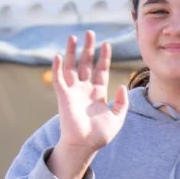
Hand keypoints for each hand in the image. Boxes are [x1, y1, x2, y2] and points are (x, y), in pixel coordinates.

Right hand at [53, 31, 128, 154]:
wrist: (85, 145)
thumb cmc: (100, 135)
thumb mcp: (118, 118)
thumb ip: (122, 102)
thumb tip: (121, 86)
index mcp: (98, 93)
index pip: (101, 71)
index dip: (103, 58)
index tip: (107, 44)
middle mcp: (85, 89)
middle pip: (86, 64)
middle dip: (88, 49)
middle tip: (90, 33)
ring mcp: (73, 91)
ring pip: (72, 67)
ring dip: (72, 52)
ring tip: (74, 37)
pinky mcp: (63, 96)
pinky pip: (59, 79)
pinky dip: (57, 68)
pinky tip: (58, 56)